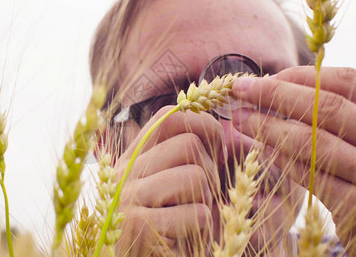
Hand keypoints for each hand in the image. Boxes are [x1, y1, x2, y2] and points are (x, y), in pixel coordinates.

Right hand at [112, 106, 223, 255]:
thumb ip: (190, 159)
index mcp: (132, 158)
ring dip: (206, 202)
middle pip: (188, 142)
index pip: (168, 116)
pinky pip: (197, 212)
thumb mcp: (176, 190)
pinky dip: (201, 229)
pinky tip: (182, 239)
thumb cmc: (169, 231)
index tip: (217, 155)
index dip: (204, 127)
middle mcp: (124, 172)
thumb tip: (231, 135)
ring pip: (196, 175)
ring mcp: (127, 197)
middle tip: (203, 198)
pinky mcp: (138, 224)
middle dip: (211, 171)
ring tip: (189, 220)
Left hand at [231, 66, 355, 255]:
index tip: (266, 76)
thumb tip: (279, 87)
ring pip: (313, 141)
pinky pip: (310, 175)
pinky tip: (261, 150)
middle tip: (240, 89)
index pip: (347, 81)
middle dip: (276, 94)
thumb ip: (339, 115)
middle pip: (327, 106)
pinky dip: (282, 159)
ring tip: (240, 118)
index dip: (302, 76)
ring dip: (269, 126)